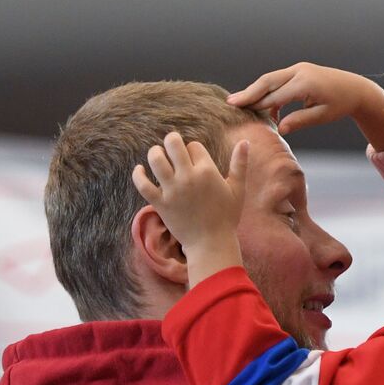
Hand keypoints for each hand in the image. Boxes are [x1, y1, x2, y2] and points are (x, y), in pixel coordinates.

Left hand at [132, 132, 248, 281]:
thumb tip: (245, 141)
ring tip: (157, 154)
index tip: (195, 161)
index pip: (194, 146)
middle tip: (172, 146)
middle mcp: (189, 177)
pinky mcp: (160, 203)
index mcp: (208, 171)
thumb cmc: (227, 217)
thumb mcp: (238, 190)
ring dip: (155, 152)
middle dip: (172, 141)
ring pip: (156, 159)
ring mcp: (173, 190)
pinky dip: (138, 174)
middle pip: (173, 144)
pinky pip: (143, 184)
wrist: (211, 243)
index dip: (194, 150)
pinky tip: (140, 170)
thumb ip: (240, 164)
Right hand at [227, 63, 383, 149]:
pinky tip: (264, 108)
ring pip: (270, 79)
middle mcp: (299, 72)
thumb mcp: (322, 116)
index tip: (240, 110)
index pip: (275, 95)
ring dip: (256, 91)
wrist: (355, 88)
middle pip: (267, 82)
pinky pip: (278, 80)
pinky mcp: (298, 71)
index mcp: (305, 84)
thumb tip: (281, 129)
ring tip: (240, 104)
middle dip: (249, 92)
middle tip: (230, 102)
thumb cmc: (340, 104)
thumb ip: (300, 121)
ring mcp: (298, 69)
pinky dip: (269, 92)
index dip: (257, 103)